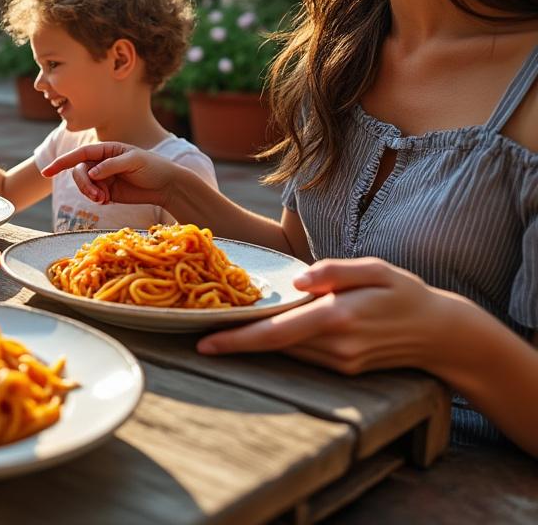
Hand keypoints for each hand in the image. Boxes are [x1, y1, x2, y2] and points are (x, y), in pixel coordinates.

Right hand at [38, 142, 176, 207]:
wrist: (167, 186)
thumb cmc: (153, 167)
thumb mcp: (134, 161)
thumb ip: (111, 165)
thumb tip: (92, 173)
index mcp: (106, 149)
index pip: (80, 154)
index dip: (62, 162)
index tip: (47, 171)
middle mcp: (101, 162)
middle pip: (79, 172)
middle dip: (83, 184)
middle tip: (96, 197)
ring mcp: (103, 178)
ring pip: (84, 185)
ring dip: (89, 193)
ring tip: (103, 200)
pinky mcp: (107, 192)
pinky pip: (92, 196)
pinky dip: (96, 199)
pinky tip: (107, 201)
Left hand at [197, 257, 448, 374]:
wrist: (442, 335)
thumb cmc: (406, 293)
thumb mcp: (375, 269)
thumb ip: (334, 271)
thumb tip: (298, 282)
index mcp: (337, 318)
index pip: (275, 332)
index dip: (237, 339)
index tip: (203, 342)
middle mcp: (335, 347)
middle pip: (272, 346)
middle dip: (235, 340)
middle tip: (195, 331)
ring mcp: (340, 363)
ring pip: (284, 352)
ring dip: (254, 344)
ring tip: (218, 330)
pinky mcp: (343, 370)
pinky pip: (302, 355)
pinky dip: (280, 344)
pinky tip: (262, 332)